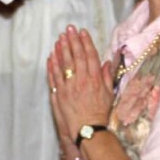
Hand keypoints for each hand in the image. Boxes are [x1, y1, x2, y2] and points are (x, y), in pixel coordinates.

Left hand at [47, 25, 113, 143]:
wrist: (88, 130)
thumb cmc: (100, 113)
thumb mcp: (109, 94)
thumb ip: (107, 76)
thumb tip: (107, 62)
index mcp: (95, 78)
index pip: (90, 55)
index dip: (86, 42)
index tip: (82, 32)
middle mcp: (82, 80)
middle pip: (76, 56)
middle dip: (72, 40)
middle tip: (69, 29)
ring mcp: (69, 86)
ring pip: (64, 63)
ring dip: (61, 49)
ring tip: (59, 38)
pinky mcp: (60, 93)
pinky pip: (55, 76)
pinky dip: (52, 65)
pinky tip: (51, 56)